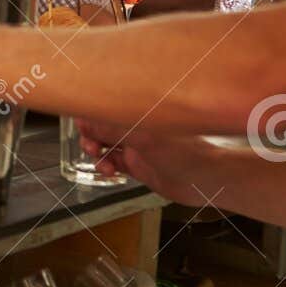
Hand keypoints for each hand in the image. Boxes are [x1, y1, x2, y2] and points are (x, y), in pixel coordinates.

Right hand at [73, 120, 222, 213]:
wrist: (205, 180)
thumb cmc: (187, 153)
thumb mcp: (143, 138)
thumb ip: (114, 130)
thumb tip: (88, 121)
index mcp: (142, 112)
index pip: (111, 105)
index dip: (94, 111)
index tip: (80, 117)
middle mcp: (139, 127)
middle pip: (104, 125)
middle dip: (91, 132)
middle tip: (89, 142)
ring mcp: (138, 147)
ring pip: (106, 144)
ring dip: (96, 150)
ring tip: (97, 157)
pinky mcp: (139, 165)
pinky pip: (114, 162)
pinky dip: (106, 165)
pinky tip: (108, 170)